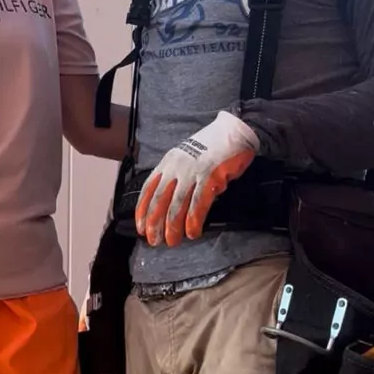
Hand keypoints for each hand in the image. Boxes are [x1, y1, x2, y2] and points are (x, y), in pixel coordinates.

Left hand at [135, 112, 258, 247]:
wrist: (233, 132)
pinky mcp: (209, 177)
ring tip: (172, 241)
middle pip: (160, 200)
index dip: (143, 211)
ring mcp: (192, 173)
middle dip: (155, 223)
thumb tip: (169, 206)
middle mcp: (175, 168)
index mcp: (167, 164)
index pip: (148, 190)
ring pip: (177, 204)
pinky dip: (193, 220)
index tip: (141, 228)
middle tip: (154, 241)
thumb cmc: (209, 149)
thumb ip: (176, 179)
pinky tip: (192, 232)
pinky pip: (198, 203)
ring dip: (173, 226)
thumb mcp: (184, 160)